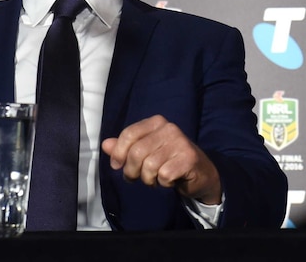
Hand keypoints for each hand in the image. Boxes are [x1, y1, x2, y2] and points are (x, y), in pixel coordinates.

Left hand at [101, 114, 221, 204]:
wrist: (200, 173)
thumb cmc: (169, 160)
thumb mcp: (145, 151)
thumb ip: (125, 147)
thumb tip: (106, 144)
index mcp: (157, 122)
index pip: (129, 134)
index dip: (118, 153)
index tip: (117, 165)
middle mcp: (169, 128)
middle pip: (136, 153)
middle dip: (132, 171)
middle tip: (137, 177)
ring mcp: (180, 143)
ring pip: (149, 167)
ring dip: (149, 179)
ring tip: (156, 178)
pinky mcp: (188, 159)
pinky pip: (163, 176)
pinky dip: (163, 183)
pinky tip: (170, 180)